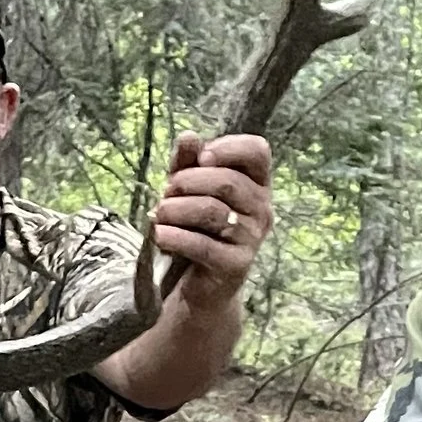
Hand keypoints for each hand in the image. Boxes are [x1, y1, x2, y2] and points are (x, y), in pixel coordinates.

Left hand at [152, 129, 271, 300]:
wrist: (199, 284)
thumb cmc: (196, 228)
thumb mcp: (189, 190)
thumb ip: (188, 162)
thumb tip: (190, 137)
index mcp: (257, 184)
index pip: (258, 152)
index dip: (229, 148)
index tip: (201, 157)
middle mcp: (262, 209)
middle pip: (227, 181)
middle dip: (187, 182)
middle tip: (166, 192)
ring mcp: (252, 238)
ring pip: (211, 211)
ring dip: (176, 209)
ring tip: (159, 213)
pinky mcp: (236, 265)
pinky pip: (202, 244)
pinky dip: (174, 236)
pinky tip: (159, 234)